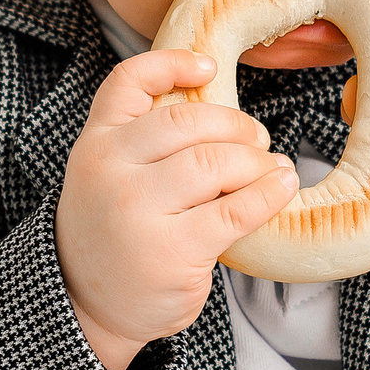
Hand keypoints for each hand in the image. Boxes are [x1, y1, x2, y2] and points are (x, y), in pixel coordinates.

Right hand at [57, 50, 299, 369]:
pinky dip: (269, 194)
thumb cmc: (113, 231)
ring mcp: (138, 211)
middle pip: (187, 123)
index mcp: (95, 144)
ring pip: (216, 163)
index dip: (171, 64)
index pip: (127, 82)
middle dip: (234, 125)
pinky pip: (237, 209)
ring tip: (275, 168)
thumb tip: (228, 118)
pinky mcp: (173, 250)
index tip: (210, 66)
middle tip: (257, 140)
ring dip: (257, 161)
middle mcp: (110, 171)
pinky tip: (282, 188)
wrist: (86, 304)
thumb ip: (143, 143)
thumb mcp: (107, 175)